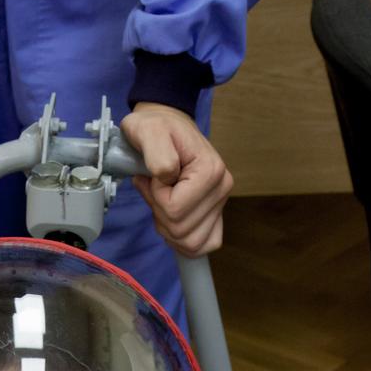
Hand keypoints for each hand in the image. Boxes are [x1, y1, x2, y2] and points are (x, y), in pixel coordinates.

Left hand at [120, 103, 233, 256]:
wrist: (165, 125)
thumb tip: (166, 177)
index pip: (175, 210)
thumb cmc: (155, 128)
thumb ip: (156, 153)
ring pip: (191, 243)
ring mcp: (220, 203)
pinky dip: (183, 240)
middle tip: (156, 189)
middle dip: (160, 214)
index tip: (153, 178)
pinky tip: (173, 221)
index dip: (156, 198)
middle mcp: (222, 188)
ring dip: (169, 229)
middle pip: (182, 231)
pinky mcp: (216, 214)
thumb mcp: (148, 132)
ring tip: (164, 202)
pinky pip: (204, 245)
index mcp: (210, 171)